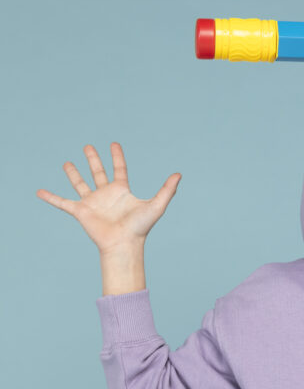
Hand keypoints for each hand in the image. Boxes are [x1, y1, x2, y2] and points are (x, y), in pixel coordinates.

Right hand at [36, 143, 181, 254]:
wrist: (124, 244)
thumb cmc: (140, 228)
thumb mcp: (156, 205)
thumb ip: (167, 190)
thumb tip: (179, 174)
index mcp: (121, 191)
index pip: (119, 169)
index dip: (117, 156)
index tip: (114, 144)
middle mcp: (106, 195)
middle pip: (98, 173)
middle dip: (93, 159)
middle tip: (88, 146)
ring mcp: (92, 203)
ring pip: (80, 184)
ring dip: (73, 174)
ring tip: (67, 163)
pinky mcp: (80, 212)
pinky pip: (62, 202)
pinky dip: (50, 197)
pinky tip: (39, 191)